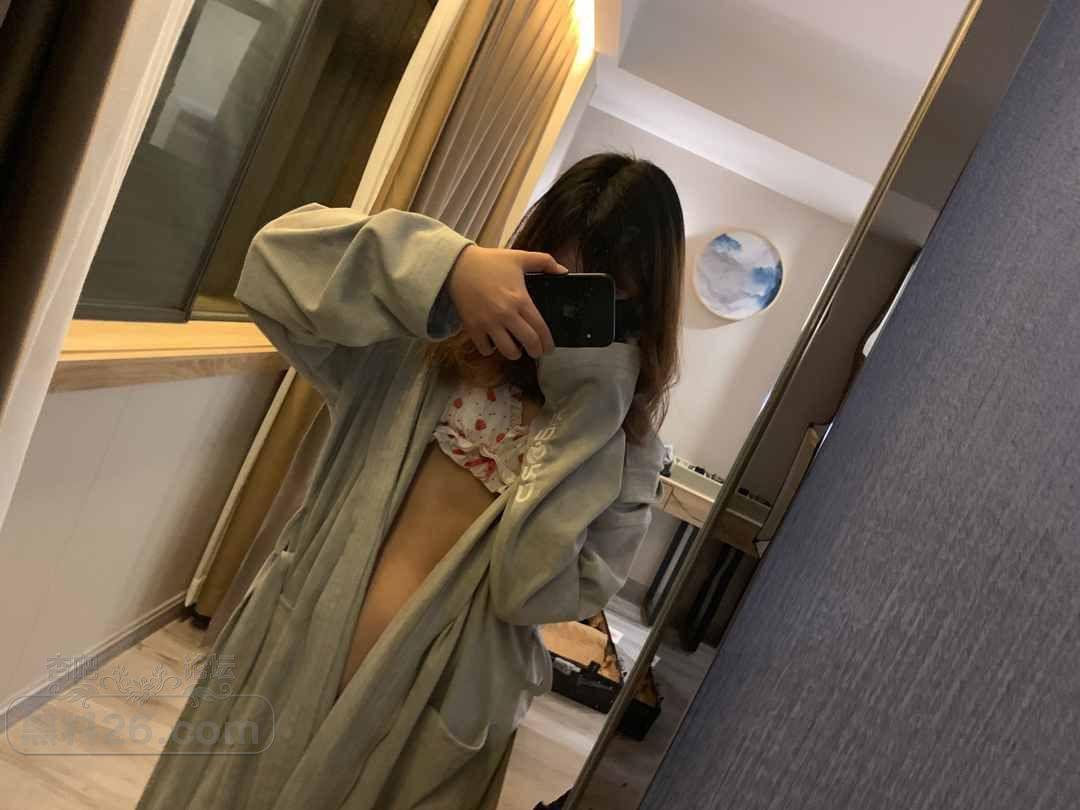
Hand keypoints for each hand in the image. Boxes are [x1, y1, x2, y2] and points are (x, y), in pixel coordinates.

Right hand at [447, 245, 566, 359]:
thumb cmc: (490, 262)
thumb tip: (563, 271)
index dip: (548, 342)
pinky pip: (485, 349)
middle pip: (528, 343)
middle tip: (536, 352)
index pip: (540, 328)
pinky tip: (494, 342)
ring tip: (516, 348)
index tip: (549, 348)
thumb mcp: (519, 257)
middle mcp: (506, 314)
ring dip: (515, 353)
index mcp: (520, 299)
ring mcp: (488, 323)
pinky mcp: (473, 327)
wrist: (458, 266)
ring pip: (508, 351)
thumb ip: (544, 261)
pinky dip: (491, 349)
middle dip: (536, 351)